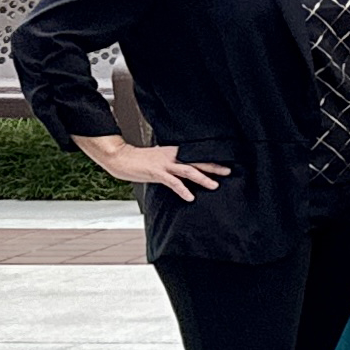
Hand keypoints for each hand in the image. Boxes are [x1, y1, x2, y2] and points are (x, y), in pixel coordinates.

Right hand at [76, 137, 228, 199]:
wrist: (121, 157)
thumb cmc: (140, 160)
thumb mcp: (160, 159)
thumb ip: (173, 163)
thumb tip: (184, 170)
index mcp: (175, 152)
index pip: (197, 156)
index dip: (211, 160)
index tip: (226, 163)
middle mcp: (173, 156)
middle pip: (198, 161)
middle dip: (214, 167)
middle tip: (228, 172)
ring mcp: (165, 164)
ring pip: (189, 170)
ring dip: (203, 178)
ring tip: (215, 185)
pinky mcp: (157, 173)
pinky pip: (173, 182)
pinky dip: (183, 190)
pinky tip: (190, 197)